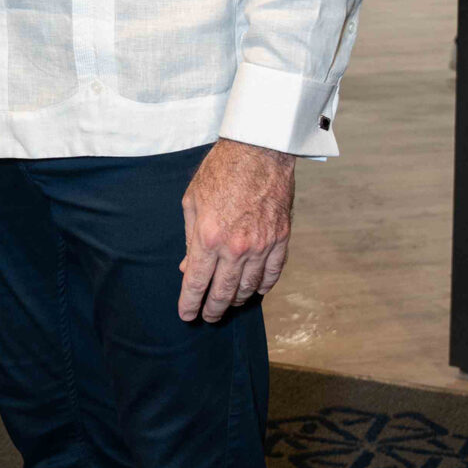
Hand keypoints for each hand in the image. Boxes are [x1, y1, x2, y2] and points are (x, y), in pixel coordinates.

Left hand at [179, 140, 294, 322]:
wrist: (259, 150)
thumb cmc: (220, 171)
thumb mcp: (192, 202)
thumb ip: (191, 239)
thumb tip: (188, 267)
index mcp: (209, 237)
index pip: (197, 283)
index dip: (190, 303)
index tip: (186, 315)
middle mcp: (236, 247)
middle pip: (223, 293)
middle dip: (213, 309)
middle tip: (207, 317)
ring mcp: (262, 245)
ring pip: (248, 287)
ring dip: (236, 300)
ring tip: (227, 305)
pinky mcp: (281, 239)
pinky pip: (272, 273)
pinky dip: (262, 286)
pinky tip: (254, 291)